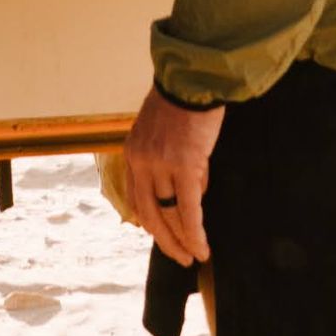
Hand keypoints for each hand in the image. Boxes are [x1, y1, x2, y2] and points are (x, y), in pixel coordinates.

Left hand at [124, 86, 221, 265]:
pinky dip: (194, 232)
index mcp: (133, 152)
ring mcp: (161, 165)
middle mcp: (141, 161)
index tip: (160, 233)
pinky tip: (201, 248)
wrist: (193, 77)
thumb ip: (169, 158)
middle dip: (165, 239)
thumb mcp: (162, 129)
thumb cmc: (184, 98)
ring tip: (194, 257)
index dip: (149, 218)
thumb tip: (192, 188)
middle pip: (149, 212)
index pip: (135, 196)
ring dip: (183, 240)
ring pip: (169, 214)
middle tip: (179, 257)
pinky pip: (188, 209)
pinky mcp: (184, 166)